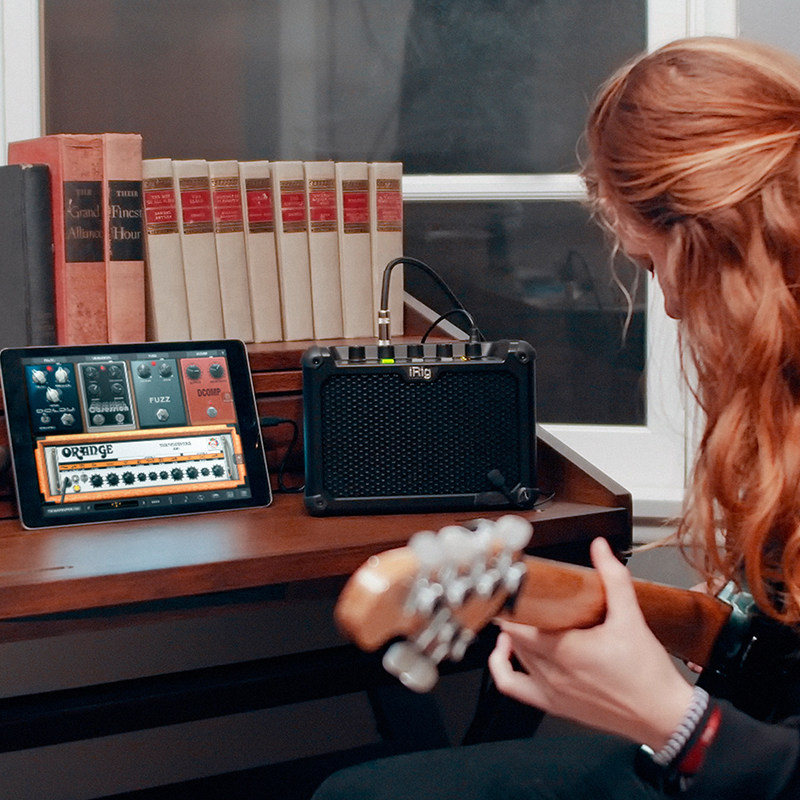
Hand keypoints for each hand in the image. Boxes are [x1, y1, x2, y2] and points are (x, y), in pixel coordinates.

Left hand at [488, 537, 695, 749]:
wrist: (664, 715)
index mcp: (567, 651)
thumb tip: (601, 549)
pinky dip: (503, 669)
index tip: (512, 590)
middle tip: (521, 599)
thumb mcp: (631, 618)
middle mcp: (553, 673)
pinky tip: (509, 654)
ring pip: (514, 659)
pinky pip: (513, 688)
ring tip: (522, 620)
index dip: (510, 605)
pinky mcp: (555, 705)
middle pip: (515, 639)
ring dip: (513, 638)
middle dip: (515, 617)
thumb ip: (614, 578)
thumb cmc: (648, 675)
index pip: (519, 625)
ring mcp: (551, 692)